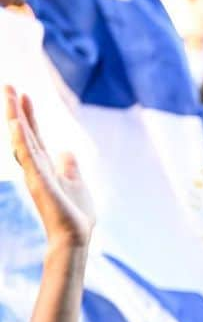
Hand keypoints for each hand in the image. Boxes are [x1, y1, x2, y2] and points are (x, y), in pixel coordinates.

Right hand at [5, 86, 93, 247]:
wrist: (74, 236)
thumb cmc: (75, 215)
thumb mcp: (76, 183)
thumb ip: (70, 167)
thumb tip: (67, 151)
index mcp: (46, 166)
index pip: (34, 135)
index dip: (29, 115)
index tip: (24, 94)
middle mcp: (37, 166)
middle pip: (24, 132)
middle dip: (16, 109)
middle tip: (8, 85)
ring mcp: (36, 173)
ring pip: (22, 140)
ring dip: (16, 117)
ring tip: (10, 96)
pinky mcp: (39, 181)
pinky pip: (28, 157)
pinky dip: (22, 140)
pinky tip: (17, 124)